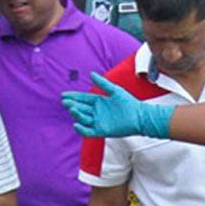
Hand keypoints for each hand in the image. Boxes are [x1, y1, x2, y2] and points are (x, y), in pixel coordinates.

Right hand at [60, 74, 175, 138]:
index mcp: (99, 102)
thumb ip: (103, 83)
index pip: (82, 99)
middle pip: (81, 108)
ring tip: (72, 109)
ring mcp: (99, 122)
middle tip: (65, 102)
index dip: (73, 97)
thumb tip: (91, 73)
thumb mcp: (115, 90)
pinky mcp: (102, 131)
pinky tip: (76, 124)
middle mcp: (97, 112)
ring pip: (83, 118)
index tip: (64, 95)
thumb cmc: (129, 103)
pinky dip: (82, 129)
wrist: (140, 116)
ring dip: (76, 114)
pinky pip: (89, 131)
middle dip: (72, 105)